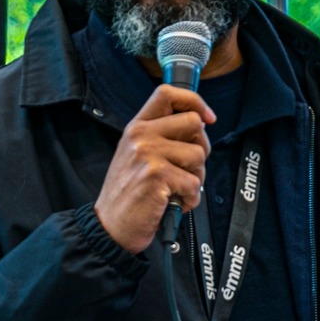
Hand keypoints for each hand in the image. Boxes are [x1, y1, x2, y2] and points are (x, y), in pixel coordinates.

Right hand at [94, 84, 215, 253]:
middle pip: (194, 124)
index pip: (167, 94)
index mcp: (137, 126)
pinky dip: (191, 199)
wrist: (111, 226)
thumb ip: (162, 136)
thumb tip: (201, 124)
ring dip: (196, 178)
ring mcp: (147, 154)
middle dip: (200, 149)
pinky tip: (175, 202)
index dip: (195, 101)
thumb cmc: (129, 194)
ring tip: (176, 189)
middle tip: (187, 168)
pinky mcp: (156, 175)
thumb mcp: (138, 154)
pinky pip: (194, 183)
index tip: (208, 118)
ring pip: (199, 155)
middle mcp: (140, 135)